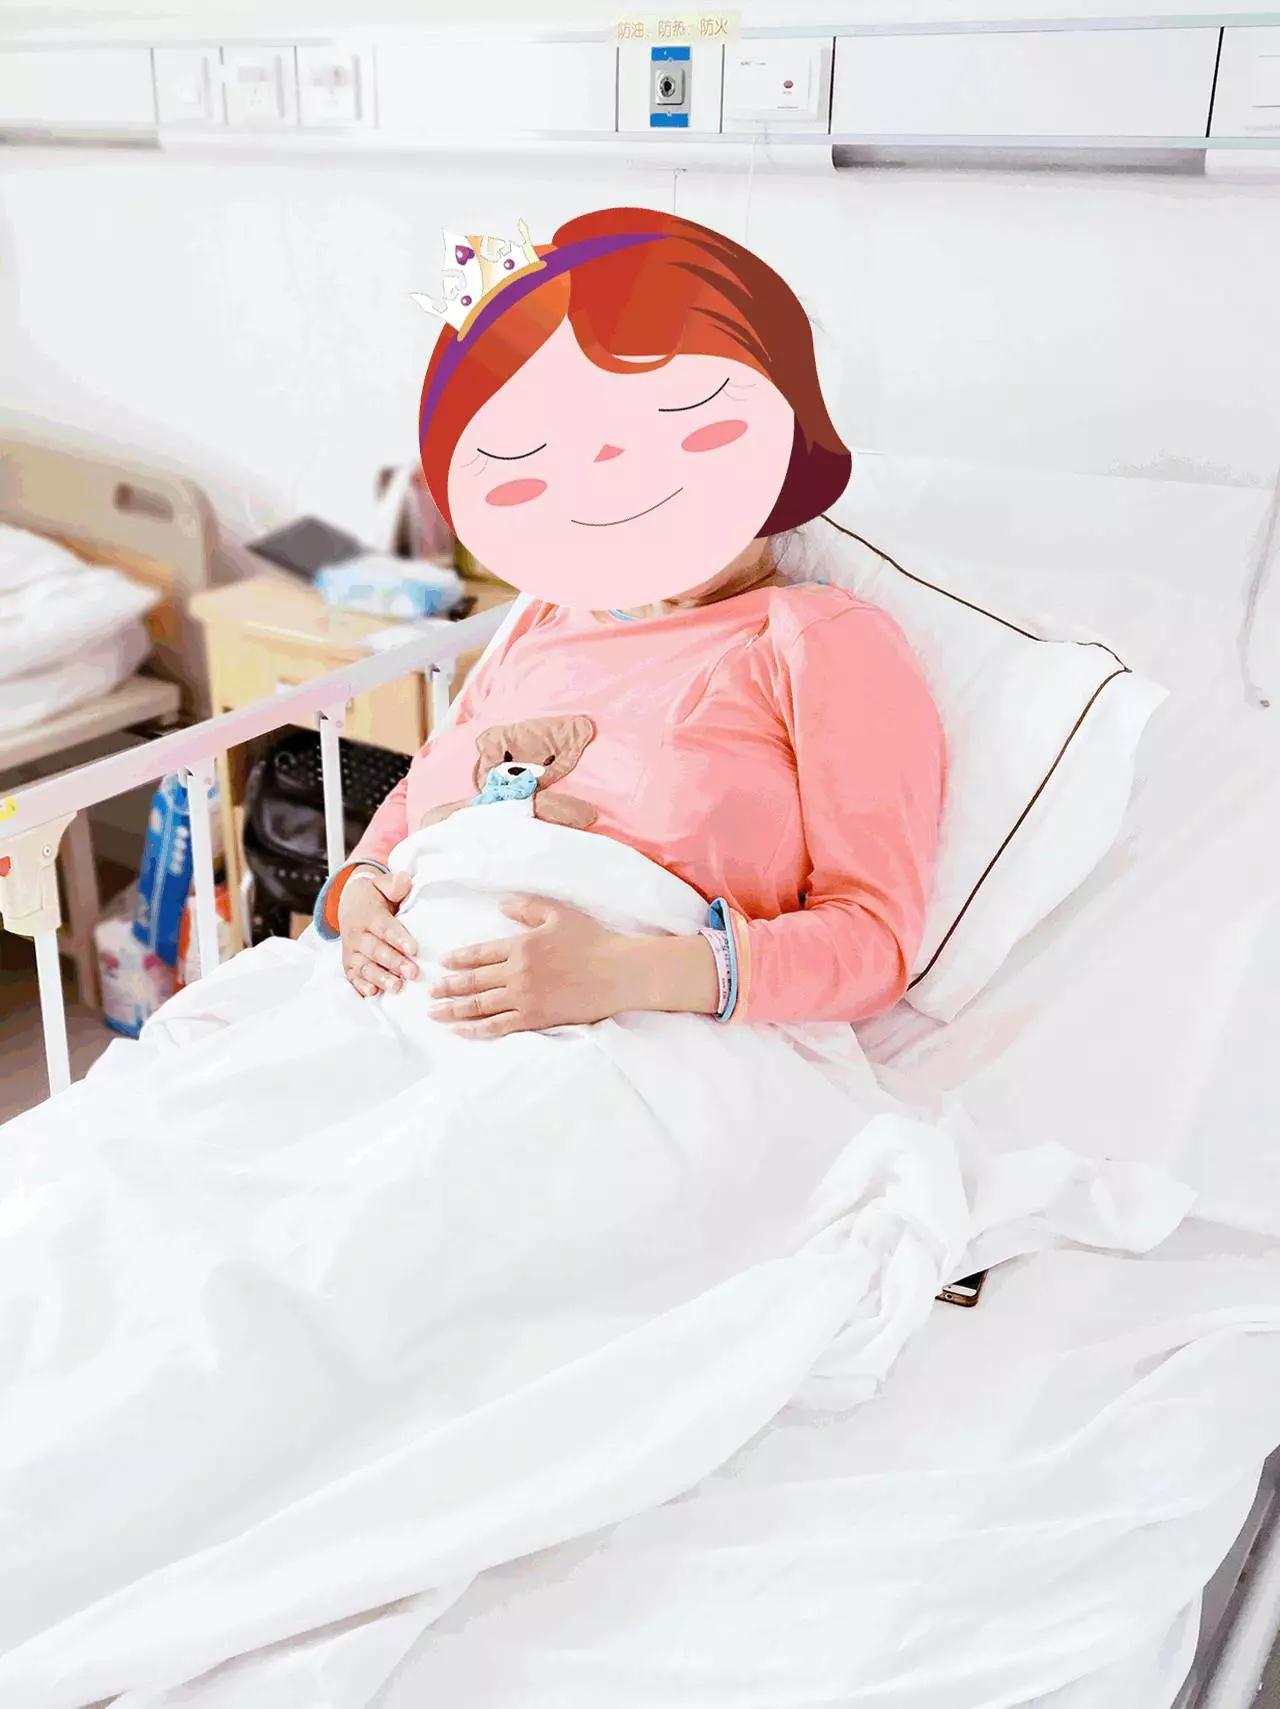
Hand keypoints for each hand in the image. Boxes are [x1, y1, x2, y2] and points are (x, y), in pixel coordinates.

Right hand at [338, 868, 417, 997]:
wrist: (349, 903)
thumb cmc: (374, 896)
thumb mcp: (382, 884)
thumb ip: (394, 884)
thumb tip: (404, 880)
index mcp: (367, 914)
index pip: (384, 927)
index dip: (398, 938)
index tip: (413, 948)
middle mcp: (357, 934)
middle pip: (375, 950)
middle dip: (394, 962)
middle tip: (413, 973)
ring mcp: (352, 950)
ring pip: (364, 966)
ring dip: (380, 978)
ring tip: (397, 987)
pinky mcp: (349, 963)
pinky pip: (352, 976)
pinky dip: (360, 986)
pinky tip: (372, 993)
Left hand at [427, 894, 718, 1038]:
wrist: (620, 973)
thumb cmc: (593, 940)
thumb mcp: (559, 914)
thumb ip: (527, 907)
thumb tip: (500, 902)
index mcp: (521, 945)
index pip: (480, 953)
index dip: (458, 959)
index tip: (442, 963)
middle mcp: (518, 973)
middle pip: (473, 982)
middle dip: (447, 987)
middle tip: (428, 991)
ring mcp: (526, 998)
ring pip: (480, 1006)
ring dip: (454, 1010)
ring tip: (435, 1013)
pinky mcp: (536, 1019)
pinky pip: (499, 1027)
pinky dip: (477, 1030)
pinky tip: (462, 1031)